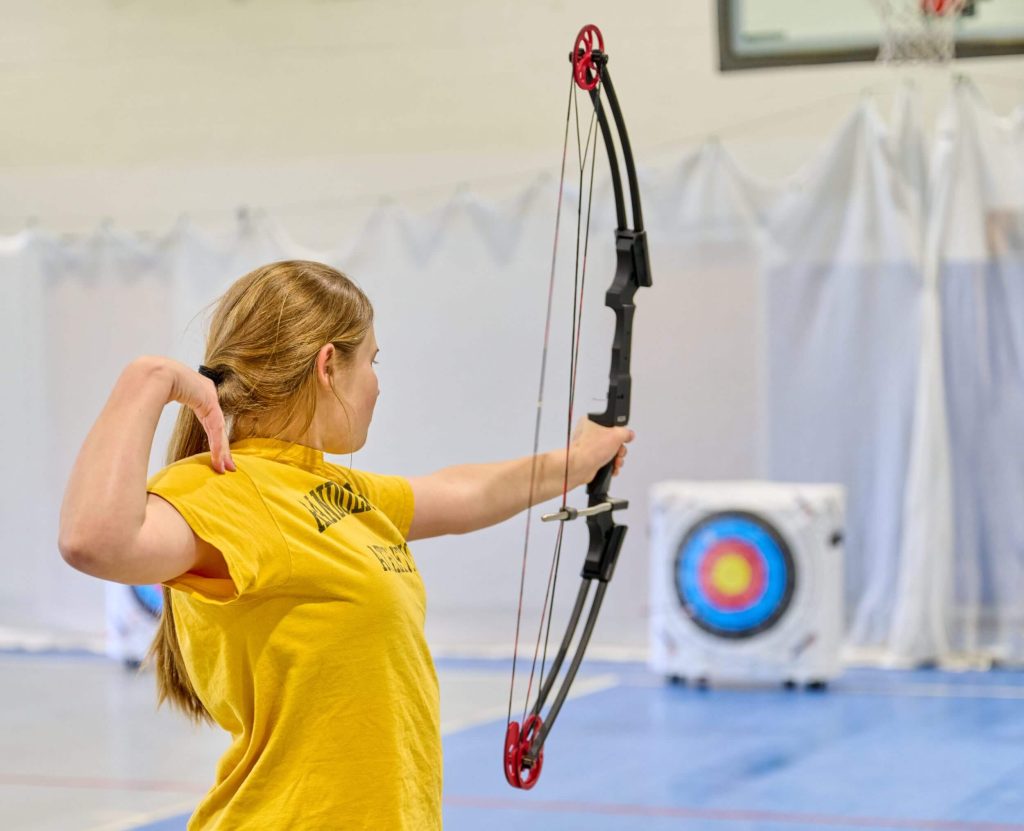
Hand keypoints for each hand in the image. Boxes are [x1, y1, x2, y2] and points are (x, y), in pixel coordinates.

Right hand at [151, 357, 235, 473]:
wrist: (153, 372)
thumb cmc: (150, 382)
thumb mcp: (159, 398)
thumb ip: (159, 408)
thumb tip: (144, 422)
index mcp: (198, 393)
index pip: (210, 421)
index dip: (214, 440)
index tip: (217, 458)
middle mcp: (208, 394)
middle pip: (217, 427)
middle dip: (222, 449)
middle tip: (227, 467)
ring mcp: (210, 397)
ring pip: (219, 429)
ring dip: (221, 450)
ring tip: (224, 467)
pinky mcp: (210, 402)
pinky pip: (216, 426)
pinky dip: (217, 443)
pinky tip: (219, 456)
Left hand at [569, 418, 633, 486]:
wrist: (579, 467)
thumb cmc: (590, 449)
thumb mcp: (616, 435)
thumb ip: (626, 433)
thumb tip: (629, 434)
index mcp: (592, 422)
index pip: (612, 425)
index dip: (619, 433)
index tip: (622, 438)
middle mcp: (590, 434)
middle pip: (613, 440)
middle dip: (619, 449)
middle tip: (617, 451)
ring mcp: (590, 448)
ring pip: (611, 452)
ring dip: (616, 459)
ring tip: (614, 461)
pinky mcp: (591, 459)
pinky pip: (605, 461)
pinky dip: (610, 466)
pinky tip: (611, 467)